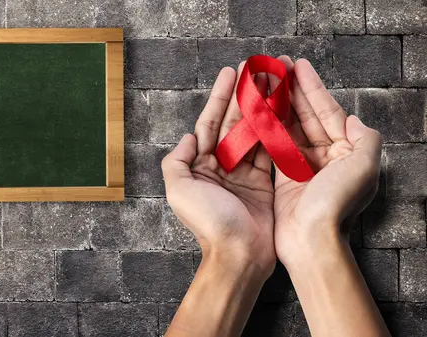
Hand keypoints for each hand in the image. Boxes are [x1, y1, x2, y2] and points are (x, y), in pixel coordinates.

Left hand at [162, 63, 274, 276]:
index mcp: (198, 166)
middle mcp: (220, 166)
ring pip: (253, 133)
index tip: (231, 73)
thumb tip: (189, 136)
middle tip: (257, 69)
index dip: (220, 97)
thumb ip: (177, 161)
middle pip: (233, 123)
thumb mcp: (179, 191)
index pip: (209, 123)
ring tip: (272, 82)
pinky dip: (275, 131)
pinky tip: (282, 110)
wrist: (239, 255)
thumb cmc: (209, 224)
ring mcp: (242, 174)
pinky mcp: (262, 183)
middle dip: (244, 95)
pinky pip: (269, 151)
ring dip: (261, 108)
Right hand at [271, 56, 381, 265]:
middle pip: (307, 115)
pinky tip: (258, 110)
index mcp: (346, 151)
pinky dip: (268, 126)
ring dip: (278, 103)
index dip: (312, 87)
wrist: (310, 240)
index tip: (297, 65)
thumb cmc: (336, 205)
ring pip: (289, 126)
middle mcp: (325, 156)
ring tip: (265, 82)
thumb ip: (365, 139)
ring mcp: (302, 165)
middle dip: (293, 89)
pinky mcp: (283, 175)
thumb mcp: (364, 169)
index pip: (328, 111)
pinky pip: (275, 144)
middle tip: (276, 65)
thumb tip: (353, 119)